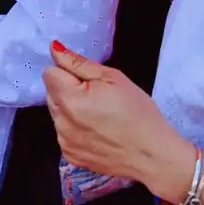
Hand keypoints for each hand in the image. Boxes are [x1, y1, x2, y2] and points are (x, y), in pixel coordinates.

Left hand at [44, 41, 196, 201]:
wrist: (153, 156)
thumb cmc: (139, 114)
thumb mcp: (113, 78)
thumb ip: (78, 63)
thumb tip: (55, 48)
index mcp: (71, 100)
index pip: (50, 73)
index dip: (68, 71)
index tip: (87, 79)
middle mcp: (62, 123)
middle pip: (51, 93)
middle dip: (68, 89)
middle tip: (97, 96)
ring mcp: (64, 141)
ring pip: (57, 113)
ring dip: (70, 109)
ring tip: (99, 115)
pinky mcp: (70, 155)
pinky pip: (64, 132)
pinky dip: (75, 128)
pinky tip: (97, 131)